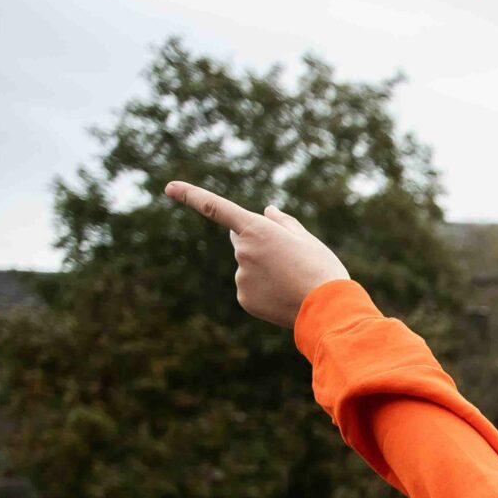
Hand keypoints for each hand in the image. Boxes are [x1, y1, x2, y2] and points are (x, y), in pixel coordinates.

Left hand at [163, 181, 350, 326]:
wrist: (328, 310)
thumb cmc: (322, 270)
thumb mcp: (307, 240)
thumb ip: (283, 223)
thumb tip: (268, 211)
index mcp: (256, 229)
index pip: (215, 207)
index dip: (190, 195)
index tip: (169, 188)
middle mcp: (242, 251)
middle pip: (241, 241)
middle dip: (257, 244)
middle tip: (287, 259)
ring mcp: (241, 276)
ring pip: (249, 268)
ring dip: (265, 271)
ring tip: (292, 283)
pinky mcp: (244, 298)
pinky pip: (251, 289)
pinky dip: (264, 291)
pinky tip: (284, 297)